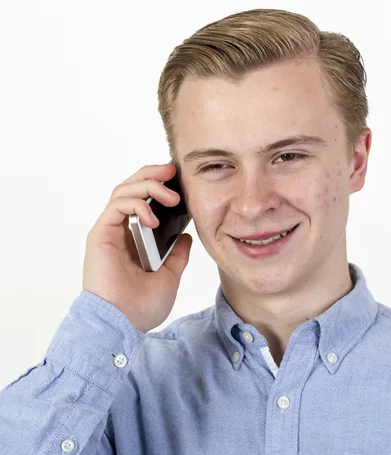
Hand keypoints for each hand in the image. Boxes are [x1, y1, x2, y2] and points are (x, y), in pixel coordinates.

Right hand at [82, 163, 191, 332]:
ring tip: (171, 196)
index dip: (158, 185)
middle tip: (172, 171)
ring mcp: (109, 231)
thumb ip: (177, 255)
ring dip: (148, 186)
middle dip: (152, 175)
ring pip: (123, 191)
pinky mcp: (101, 234)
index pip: (143, 200)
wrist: (123, 325)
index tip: (179, 180)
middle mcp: (119, 231)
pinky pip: (117, 205)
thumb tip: (185, 237)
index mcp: (133, 238)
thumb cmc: (140, 307)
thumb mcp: (170, 276)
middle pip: (131, 188)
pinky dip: (137, 205)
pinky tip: (153, 218)